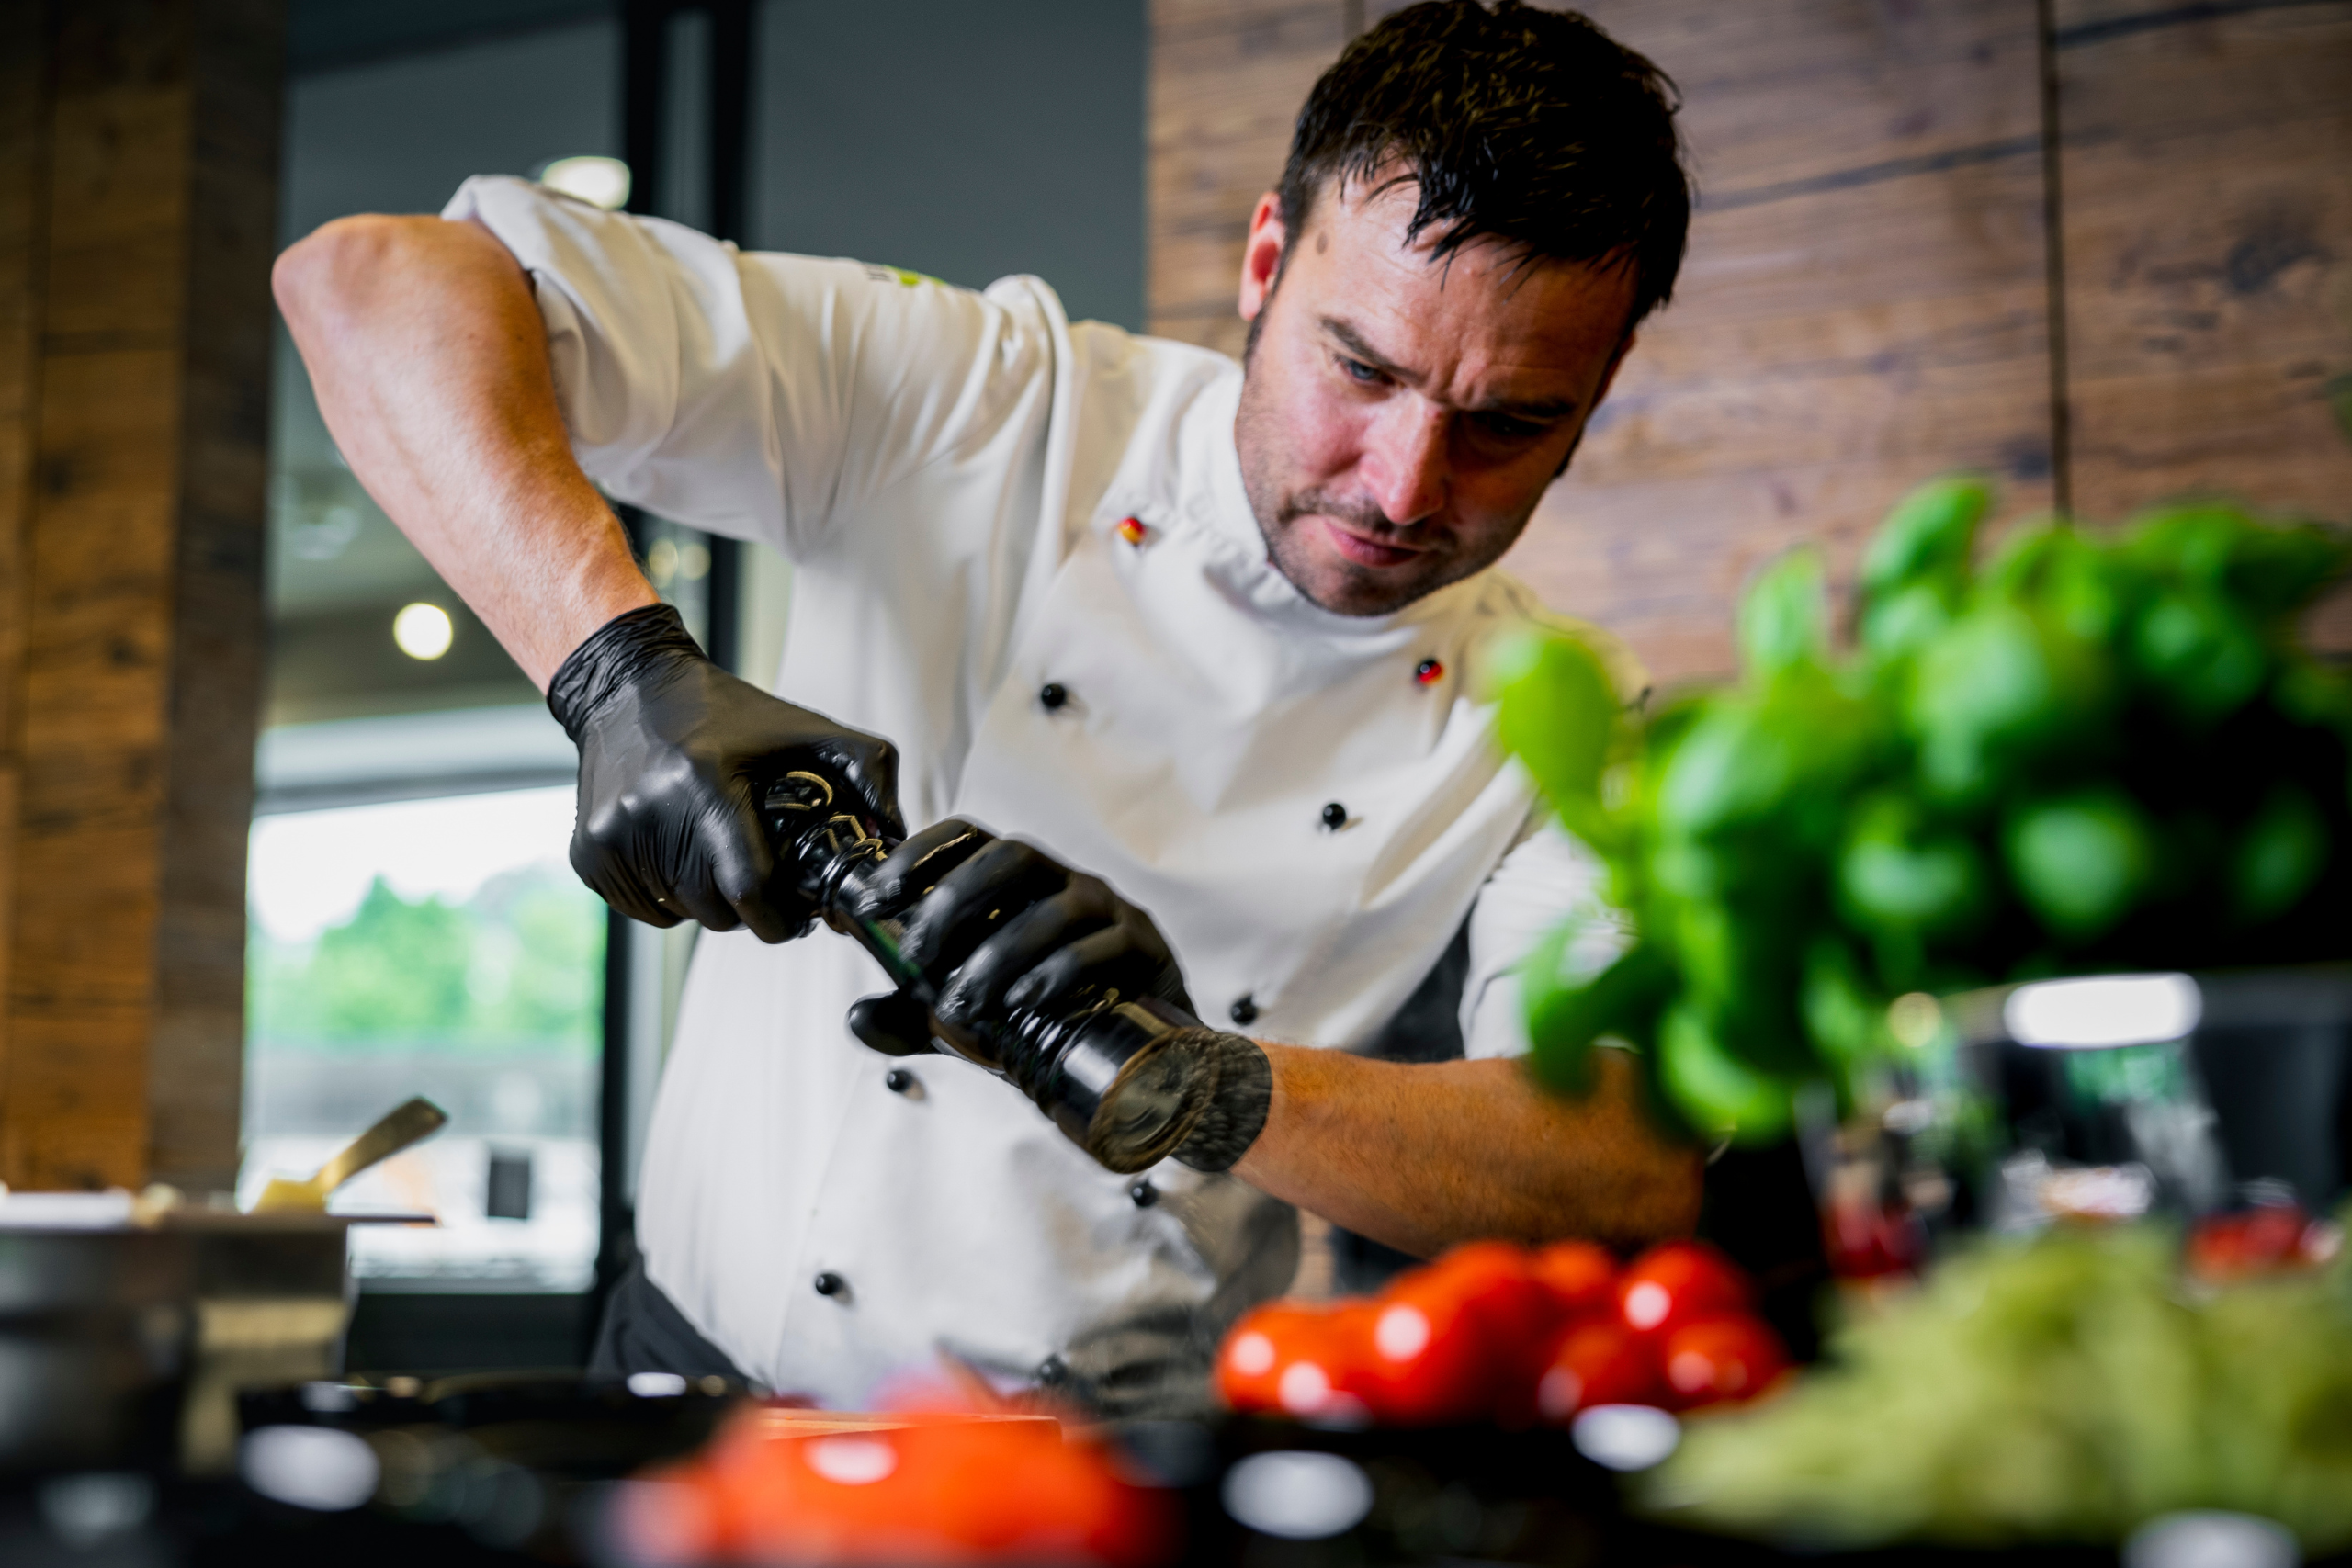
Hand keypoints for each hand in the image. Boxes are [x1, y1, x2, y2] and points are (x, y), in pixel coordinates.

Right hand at [548, 602, 902, 939]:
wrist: (626, 690)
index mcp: (705, 783)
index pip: (748, 888)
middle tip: (761, 874)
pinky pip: (642, 909)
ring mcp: (611, 837)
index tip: (796, 917)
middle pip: (717, 909)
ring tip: (718, 855)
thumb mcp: (806, 728)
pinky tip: (679, 856)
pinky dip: (668, 899)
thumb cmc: (726, 712)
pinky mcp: (586, 853)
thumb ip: (869, 772)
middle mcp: (650, 812)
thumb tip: (896, 836)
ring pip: (681, 914)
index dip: (779, 917)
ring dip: (708, 902)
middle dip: (747, 906)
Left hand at [842, 819, 1191, 1052]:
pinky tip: (1024, 1003)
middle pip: (1013, 857)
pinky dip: (1058, 972)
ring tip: (963, 1004)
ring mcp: (1110, 911)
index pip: (967, 837)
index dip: (917, 855)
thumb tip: (856, 1018)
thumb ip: (916, 1017)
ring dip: (999, 954)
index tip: (873, 898)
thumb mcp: (972, 1020)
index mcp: (1018, 883)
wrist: (1135, 1058)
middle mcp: (1064, 882)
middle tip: (916, 957)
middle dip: (956, 902)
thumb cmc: (1047, 1018)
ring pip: (1055, 908)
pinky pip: (1103, 947)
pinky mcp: (1144, 948)